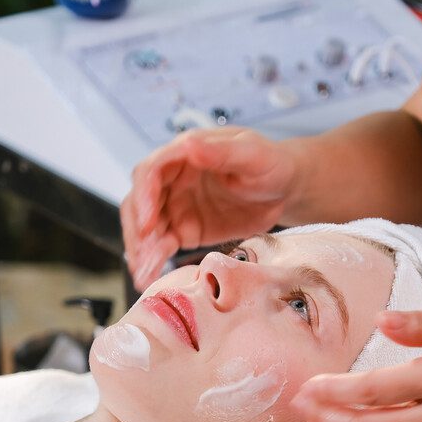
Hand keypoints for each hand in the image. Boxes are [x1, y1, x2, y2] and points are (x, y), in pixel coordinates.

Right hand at [121, 127, 301, 289]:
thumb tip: (189, 145)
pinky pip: (162, 245)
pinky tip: (150, 276)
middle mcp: (173, 178)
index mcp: (185, 153)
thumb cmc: (271, 163)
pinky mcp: (184, 229)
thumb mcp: (253, 155)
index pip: (151, 171)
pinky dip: (153, 260)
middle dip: (137, 229)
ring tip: (144, 273)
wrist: (285, 190)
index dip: (144, 196)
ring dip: (141, 250)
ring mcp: (176, 205)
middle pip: (139, 201)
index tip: (148, 223)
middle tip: (143, 255)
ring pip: (145, 227)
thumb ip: (222, 152)